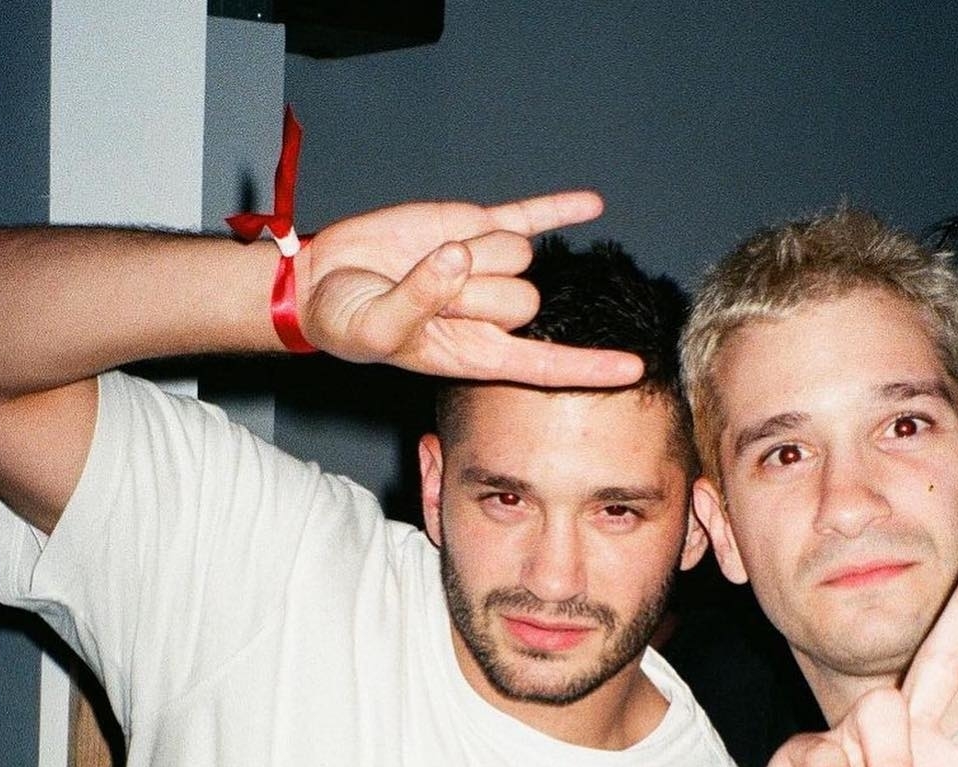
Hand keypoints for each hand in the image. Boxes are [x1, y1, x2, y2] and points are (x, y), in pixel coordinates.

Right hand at [296, 192, 643, 386]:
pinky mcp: (473, 227)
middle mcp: (492, 315)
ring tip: (428, 263)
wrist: (324, 281)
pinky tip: (593, 205)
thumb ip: (417, 300)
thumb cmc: (349, 321)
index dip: (589, 367)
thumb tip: (459, 258)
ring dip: (474, 253)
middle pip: (524, 302)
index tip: (634, 370)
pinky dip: (557, 208)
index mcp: (477, 354)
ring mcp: (489, 268)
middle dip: (478, 294)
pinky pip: (526, 216)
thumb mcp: (377, 327)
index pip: (546, 366)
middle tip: (428, 295)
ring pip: (517, 256)